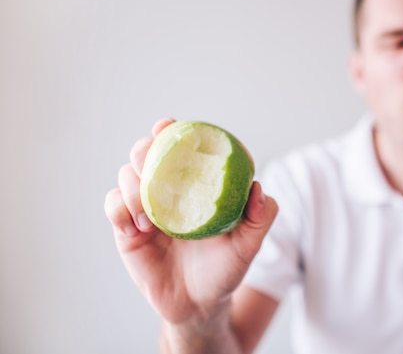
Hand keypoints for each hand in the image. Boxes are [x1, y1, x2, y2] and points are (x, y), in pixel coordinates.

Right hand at [104, 118, 277, 325]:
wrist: (199, 304)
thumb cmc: (225, 268)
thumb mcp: (248, 244)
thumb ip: (260, 217)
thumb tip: (257, 188)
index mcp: (194, 184)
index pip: (179, 148)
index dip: (171, 131)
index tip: (169, 126)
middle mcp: (167, 190)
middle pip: (144, 154)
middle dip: (143, 150)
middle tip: (150, 162)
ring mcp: (144, 208)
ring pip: (125, 176)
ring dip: (132, 185)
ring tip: (149, 215)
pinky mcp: (126, 230)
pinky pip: (112, 207)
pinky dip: (118, 209)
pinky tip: (136, 228)